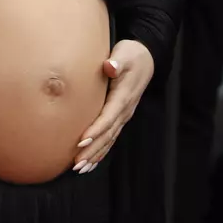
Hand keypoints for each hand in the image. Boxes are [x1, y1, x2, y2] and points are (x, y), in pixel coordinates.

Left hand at [73, 39, 154, 173]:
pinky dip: (101, 151)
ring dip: (95, 155)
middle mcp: (124, 110)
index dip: (95, 130)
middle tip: (76, 164)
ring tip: (80, 168)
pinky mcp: (120, 116)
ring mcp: (124, 115)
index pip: (108, 117)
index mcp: (123, 97)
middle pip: (108, 134)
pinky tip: (91, 162)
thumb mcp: (124, 54)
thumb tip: (109, 66)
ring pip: (109, 140)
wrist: (145, 58)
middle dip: (92, 150)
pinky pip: (111, 137)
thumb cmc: (131, 55)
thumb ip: (116, 62)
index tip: (81, 141)